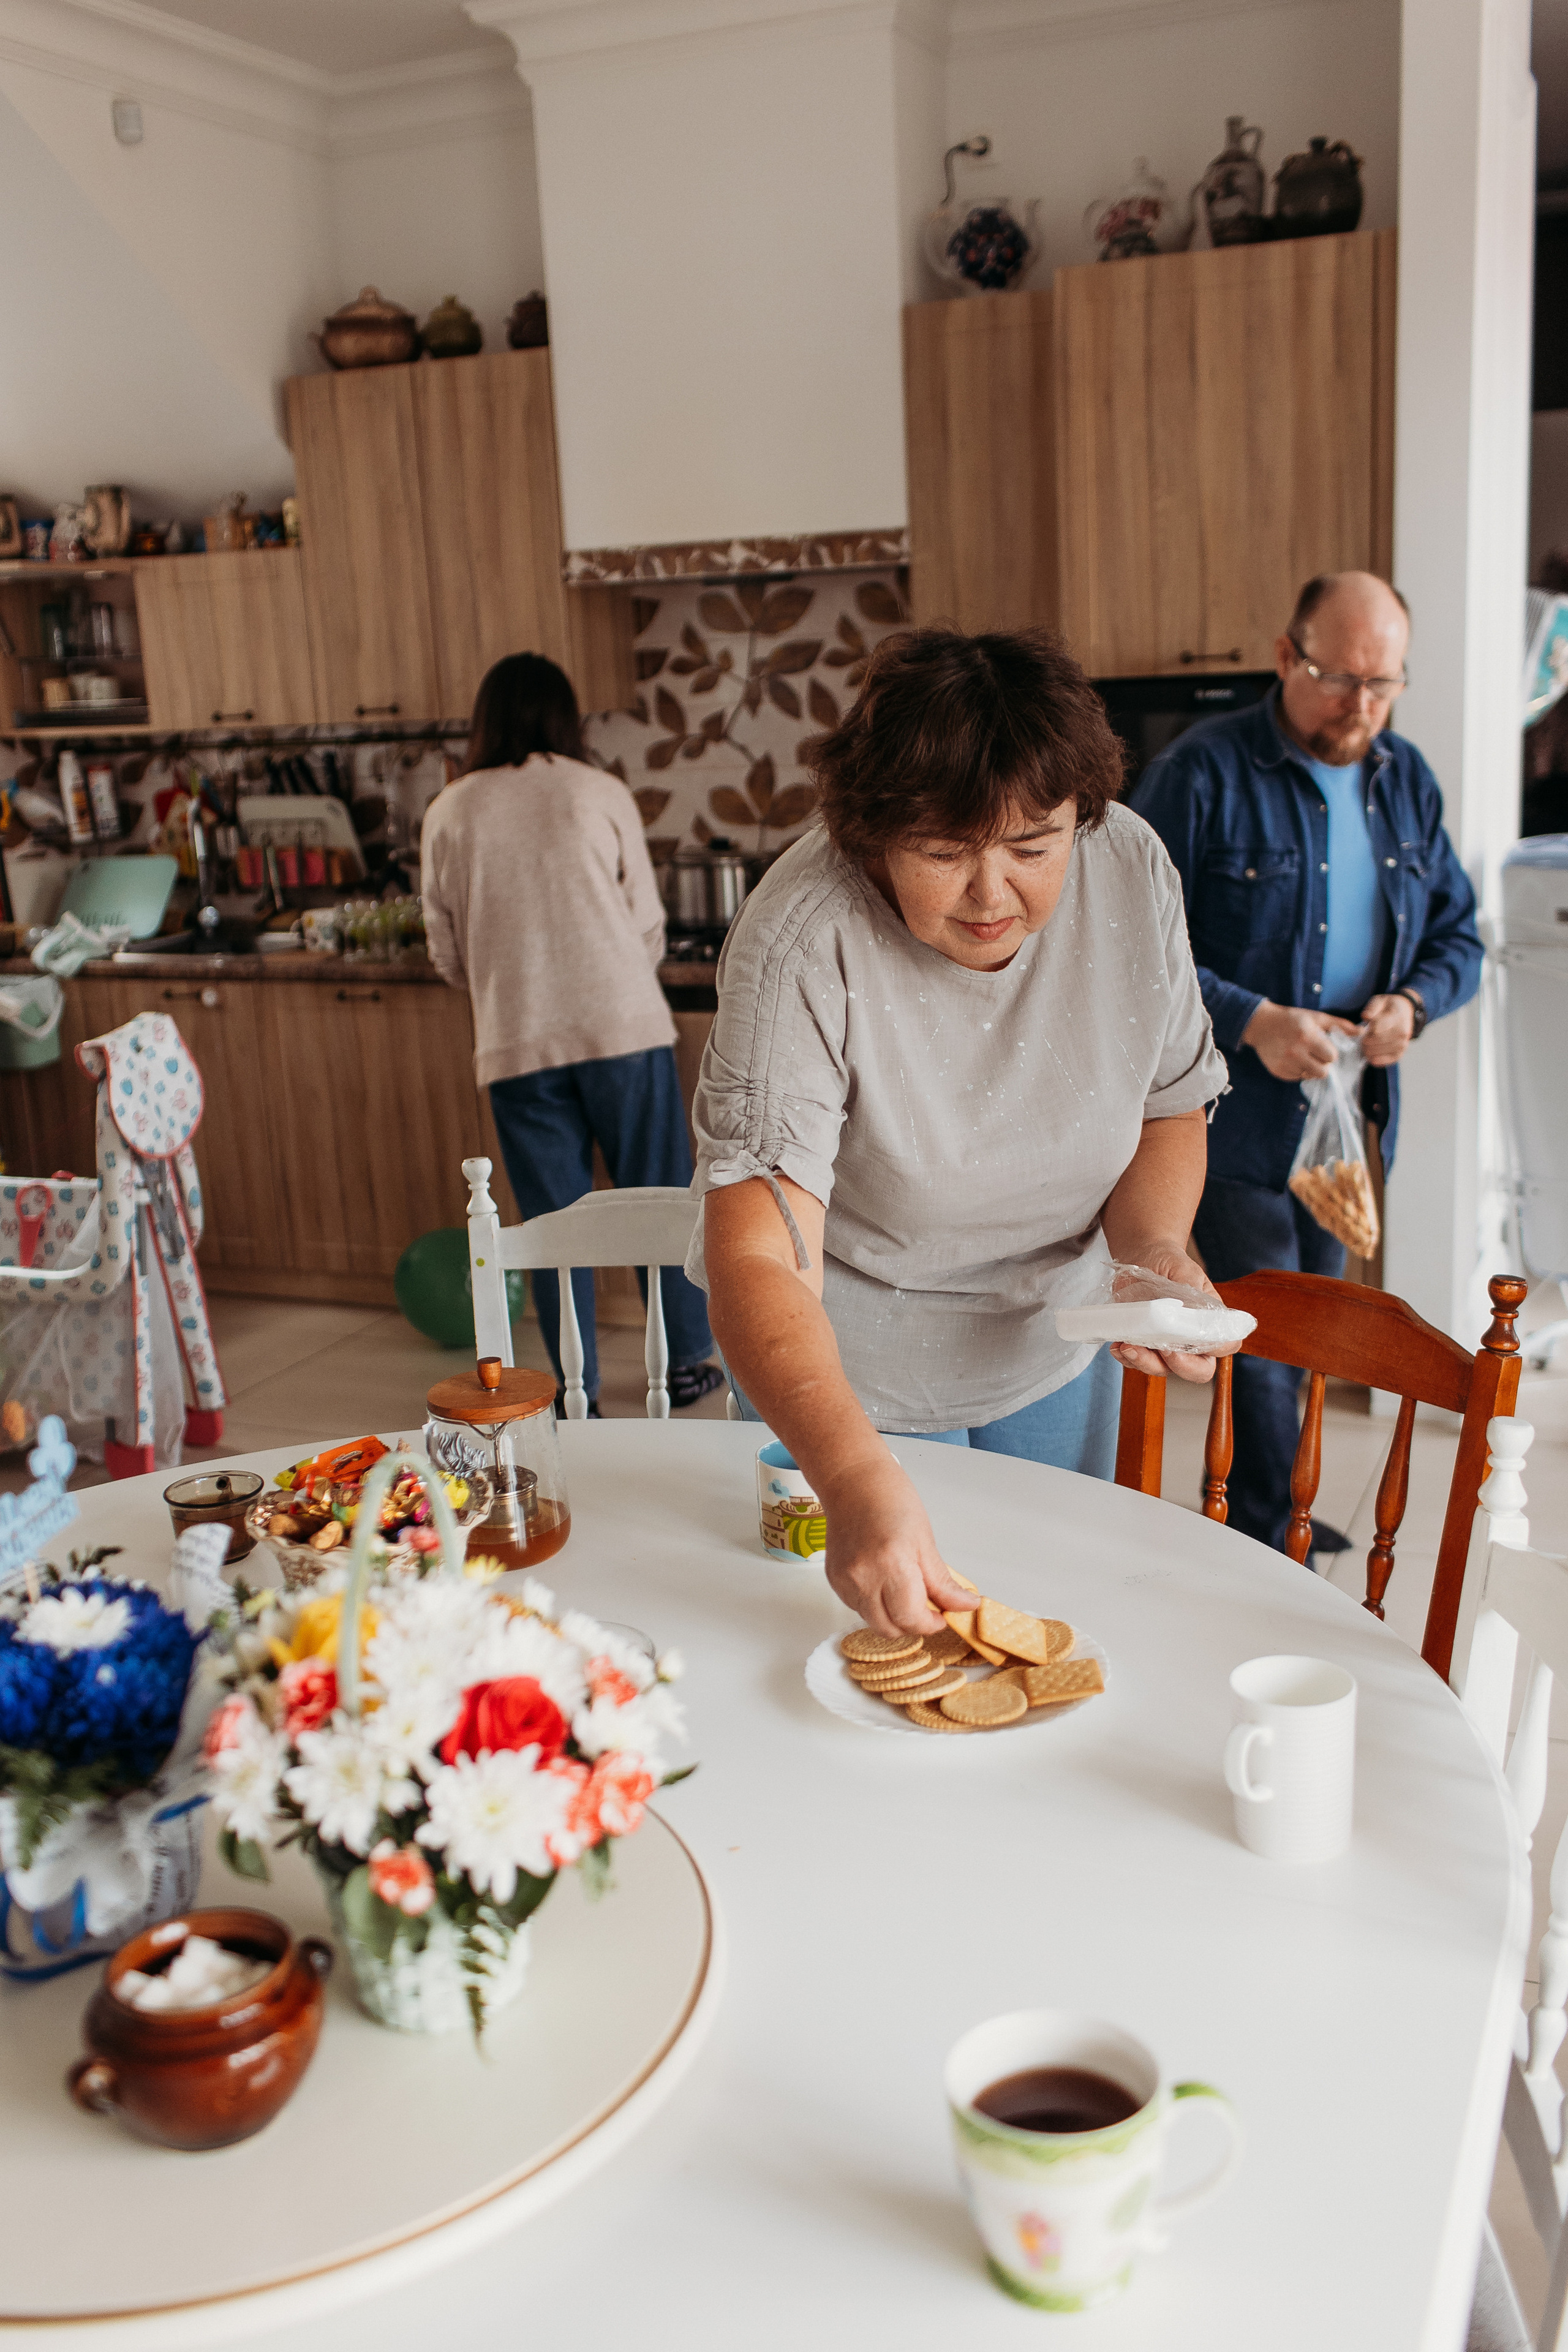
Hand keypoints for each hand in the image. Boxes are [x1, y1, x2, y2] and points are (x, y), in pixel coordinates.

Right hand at [819, 1451, 974, 1635]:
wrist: (852, 1482)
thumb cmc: (890, 1500)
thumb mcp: (926, 1541)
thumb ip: (943, 1582)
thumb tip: (965, 1606)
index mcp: (891, 1564)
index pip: (911, 1619)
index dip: (931, 1624)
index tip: (943, 1616)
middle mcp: (863, 1577)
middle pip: (890, 1628)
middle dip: (913, 1625)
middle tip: (928, 1607)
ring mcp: (844, 1580)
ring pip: (873, 1621)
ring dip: (893, 1616)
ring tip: (905, 1590)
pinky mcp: (834, 1580)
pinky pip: (858, 1607)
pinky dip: (875, 1605)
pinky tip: (884, 1582)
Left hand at [1109, 1242, 1218, 1386]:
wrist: (1143, 1258)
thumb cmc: (1171, 1263)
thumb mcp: (1185, 1271)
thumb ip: (1192, 1290)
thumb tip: (1191, 1311)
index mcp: (1211, 1321)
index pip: (1225, 1345)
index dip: (1216, 1348)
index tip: (1194, 1338)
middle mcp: (1192, 1340)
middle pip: (1199, 1370)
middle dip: (1182, 1366)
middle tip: (1165, 1349)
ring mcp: (1167, 1346)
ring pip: (1164, 1370)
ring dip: (1146, 1363)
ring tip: (1129, 1346)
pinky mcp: (1143, 1346)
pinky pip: (1137, 1362)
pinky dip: (1127, 1358)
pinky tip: (1119, 1346)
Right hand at [1240, 1000, 1359, 1082]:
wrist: (1261, 1025)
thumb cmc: (1292, 1019)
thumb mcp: (1316, 1017)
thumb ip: (1339, 1025)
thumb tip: (1362, 1032)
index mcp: (1307, 1037)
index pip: (1331, 1057)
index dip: (1330, 1053)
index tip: (1323, 1046)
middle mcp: (1295, 1052)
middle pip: (1323, 1071)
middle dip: (1322, 1063)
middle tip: (1314, 1053)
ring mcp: (1285, 1064)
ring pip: (1310, 1076)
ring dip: (1310, 1068)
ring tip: (1303, 1055)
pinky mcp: (1278, 1072)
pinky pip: (1297, 1078)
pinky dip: (1298, 1071)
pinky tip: (1292, 1059)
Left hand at [1358, 992, 1416, 1067]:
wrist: (1405, 1012)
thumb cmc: (1389, 1008)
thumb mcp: (1380, 1001)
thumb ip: (1372, 1008)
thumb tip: (1366, 1016)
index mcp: (1396, 1017)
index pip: (1377, 1028)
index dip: (1366, 1032)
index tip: (1362, 1031)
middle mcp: (1402, 1031)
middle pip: (1378, 1040)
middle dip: (1366, 1042)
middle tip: (1361, 1040)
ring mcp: (1403, 1042)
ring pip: (1382, 1051)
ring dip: (1370, 1051)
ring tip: (1365, 1047)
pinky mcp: (1402, 1051)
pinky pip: (1390, 1059)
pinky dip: (1380, 1061)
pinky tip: (1372, 1058)